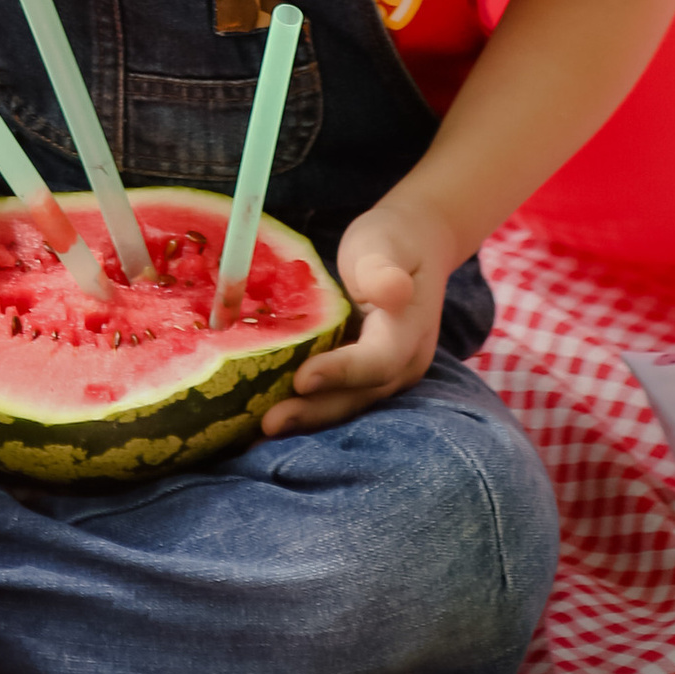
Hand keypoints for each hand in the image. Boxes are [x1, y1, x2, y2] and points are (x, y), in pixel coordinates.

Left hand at [260, 194, 451, 435]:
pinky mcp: (363, 377)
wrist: (414, 248)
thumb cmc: (394, 241)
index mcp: (409, 332)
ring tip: (260, 431)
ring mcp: (384, 375)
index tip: (301, 380)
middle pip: (358, 396)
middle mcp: (401, 365)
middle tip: (269, 424)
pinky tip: (265, 414)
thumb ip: (384, 268)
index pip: (377, 361)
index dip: (340, 373)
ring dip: (306, 418)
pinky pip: (336, 395)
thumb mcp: (388, 243)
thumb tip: (393, 289)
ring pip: (346, 403)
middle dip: (314, 412)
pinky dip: (305, 406)